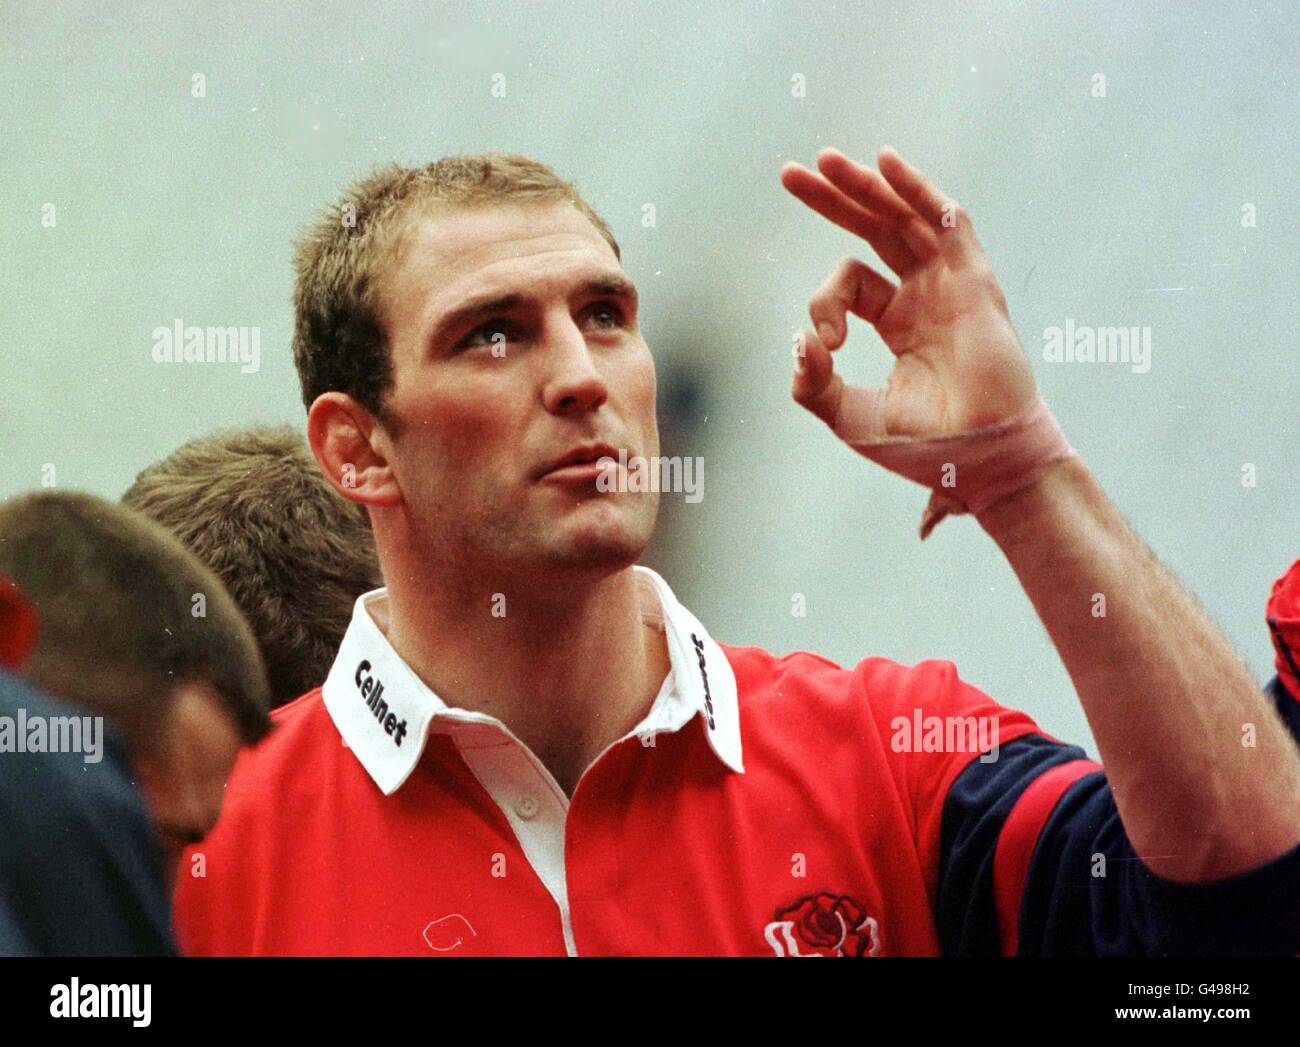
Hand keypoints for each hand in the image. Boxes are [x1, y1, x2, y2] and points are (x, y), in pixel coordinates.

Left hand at [780, 147, 1035, 437]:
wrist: (979, 463)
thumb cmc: (923, 447)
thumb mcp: (850, 416)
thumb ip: (813, 385)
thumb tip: (798, 341)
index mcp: (900, 323)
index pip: (852, 285)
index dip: (825, 302)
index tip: (825, 341)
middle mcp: (926, 295)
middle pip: (874, 230)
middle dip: (832, 200)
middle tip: (789, 173)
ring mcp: (952, 285)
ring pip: (904, 218)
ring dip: (864, 187)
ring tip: (823, 161)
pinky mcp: (974, 282)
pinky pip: (945, 222)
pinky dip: (916, 191)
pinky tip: (884, 163)